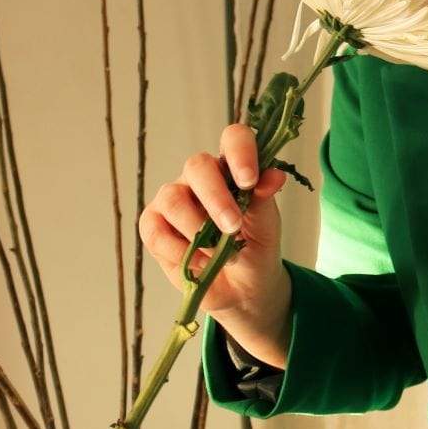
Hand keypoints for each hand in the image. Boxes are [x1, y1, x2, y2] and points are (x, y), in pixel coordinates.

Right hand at [138, 123, 288, 321]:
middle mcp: (200, 177)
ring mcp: (173, 199)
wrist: (243, 289)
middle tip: (233, 227)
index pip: (233, 139)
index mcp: (232, 168)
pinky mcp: (153, 226)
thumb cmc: (255, 248)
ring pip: (172, 198)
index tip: (249, 181)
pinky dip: (180, 252)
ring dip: (197, 229)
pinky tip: (201, 265)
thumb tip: (274, 175)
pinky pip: (156, 231)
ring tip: (221, 255)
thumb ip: (264, 199)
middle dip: (216, 198)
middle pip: (197, 165)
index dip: (240, 152)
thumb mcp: (267, 226)